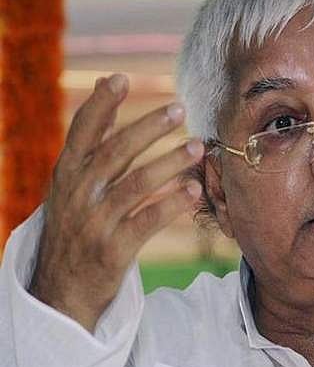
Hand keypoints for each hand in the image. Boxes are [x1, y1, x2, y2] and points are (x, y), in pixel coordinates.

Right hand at [28, 74, 203, 331]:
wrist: (62, 288)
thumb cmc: (75, 225)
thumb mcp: (72, 184)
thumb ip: (92, 139)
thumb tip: (104, 84)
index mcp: (67, 174)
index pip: (81, 132)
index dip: (100, 104)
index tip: (121, 78)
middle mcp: (78, 195)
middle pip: (116, 153)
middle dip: (148, 128)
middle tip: (180, 108)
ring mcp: (95, 223)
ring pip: (136, 185)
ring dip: (170, 162)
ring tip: (198, 146)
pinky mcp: (114, 250)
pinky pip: (147, 221)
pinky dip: (172, 204)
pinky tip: (194, 190)